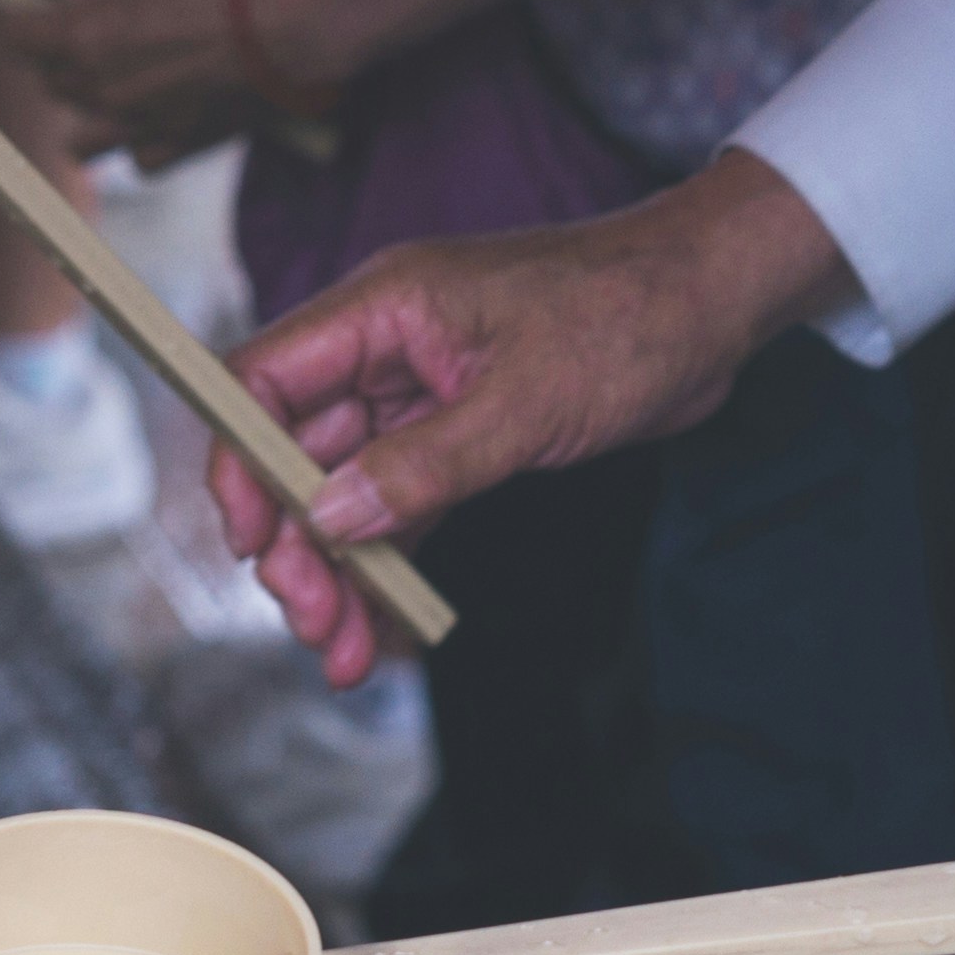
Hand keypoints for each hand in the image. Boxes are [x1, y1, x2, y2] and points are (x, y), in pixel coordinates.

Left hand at [26, 0, 288, 161]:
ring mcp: (138, 124)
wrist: (295, 19)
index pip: (18, 38)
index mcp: (83, 32)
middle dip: (61, 59)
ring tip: (115, 91)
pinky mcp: (181, 147)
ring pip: (80, 143)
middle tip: (92, 35)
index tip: (38, 13)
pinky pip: (139, 161)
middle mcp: (100, 87)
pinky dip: (142, 144)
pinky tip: (159, 119)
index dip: (27, 22)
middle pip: (50, 85)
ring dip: (89, 116)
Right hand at [212, 156, 850, 679]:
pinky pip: (405, 503)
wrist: (712, 302)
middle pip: (299, 451)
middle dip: (296, 544)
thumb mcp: (526, 399)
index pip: (264, 381)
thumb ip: (425, 462)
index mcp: (384, 308)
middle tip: (312, 622)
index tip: (253, 542)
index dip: (242, 462)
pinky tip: (386, 624)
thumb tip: (335, 516)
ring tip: (345, 652)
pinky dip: (392, 561)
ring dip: (341, 571)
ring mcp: (425, 392)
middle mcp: (389, 348)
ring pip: (350, 490)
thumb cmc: (628, 316)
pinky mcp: (466, 431)